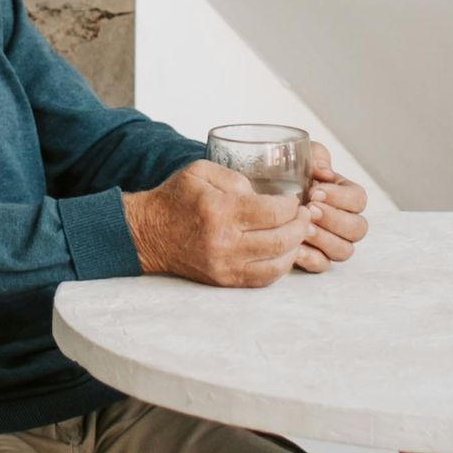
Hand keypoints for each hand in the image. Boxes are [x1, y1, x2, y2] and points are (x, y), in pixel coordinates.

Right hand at [122, 161, 313, 287]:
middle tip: (305, 216)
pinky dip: (281, 266)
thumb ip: (237, 178)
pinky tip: (283, 252)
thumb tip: (266, 195)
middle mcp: (224, 243)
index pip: (273, 212)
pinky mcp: (224, 281)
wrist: (148, 234)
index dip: (292, 206)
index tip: (295, 200)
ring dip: (296, 247)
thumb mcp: (201, 172)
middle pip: (281, 240)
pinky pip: (264, 279)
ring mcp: (225, 266)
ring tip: (298, 233)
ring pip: (278, 263)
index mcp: (219, 211)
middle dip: (301, 225)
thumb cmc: (176, 199)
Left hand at [294, 145, 369, 273]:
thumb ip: (315, 157)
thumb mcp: (299, 157)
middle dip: (334, 219)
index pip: (359, 200)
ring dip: (324, 239)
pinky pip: (323, 265)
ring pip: (344, 250)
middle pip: (358, 228)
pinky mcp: (315, 258)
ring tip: (301, 228)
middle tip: (309, 210)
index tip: (315, 192)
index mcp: (344, 195)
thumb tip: (325, 171)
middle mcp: (343, 221)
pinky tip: (295, 249)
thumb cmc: (282, 174)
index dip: (341, 198)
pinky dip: (311, 258)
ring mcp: (331, 242)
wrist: (256, 193)